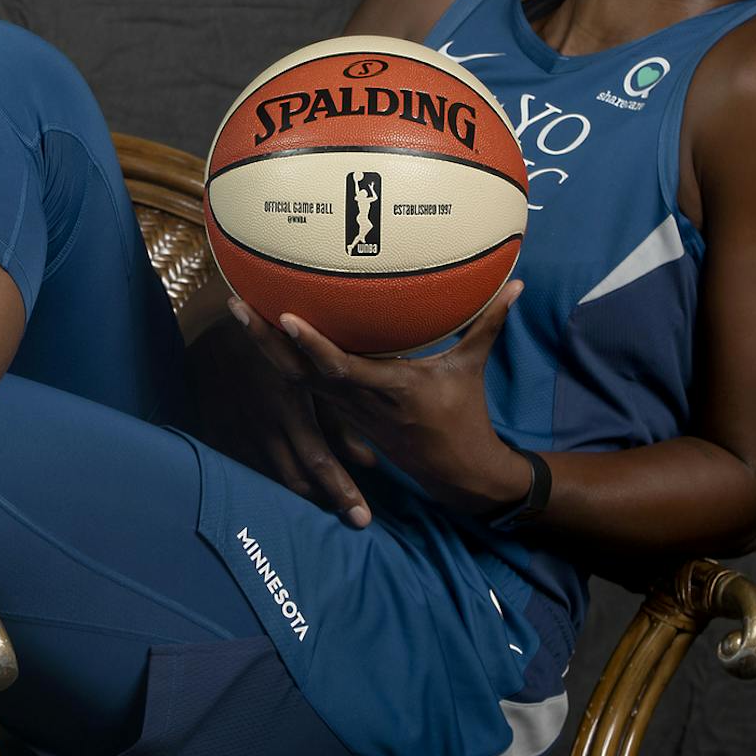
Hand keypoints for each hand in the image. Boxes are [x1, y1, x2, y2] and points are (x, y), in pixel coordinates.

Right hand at [183, 306, 374, 527]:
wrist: (215, 341)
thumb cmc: (276, 351)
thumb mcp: (311, 377)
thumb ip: (339, 420)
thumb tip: (368, 461)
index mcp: (288, 408)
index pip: (319, 461)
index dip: (341, 492)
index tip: (362, 518)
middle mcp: (263, 428)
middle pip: (298, 481)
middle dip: (327, 503)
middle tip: (353, 518)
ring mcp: (239, 438)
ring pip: (275, 484)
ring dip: (303, 499)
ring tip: (329, 506)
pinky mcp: (221, 443)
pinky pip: (251, 476)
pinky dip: (274, 487)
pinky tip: (291, 492)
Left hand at [232, 280, 531, 518]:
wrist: (456, 473)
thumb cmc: (465, 417)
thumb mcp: (471, 368)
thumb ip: (488, 323)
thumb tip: (517, 281)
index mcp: (388, 388)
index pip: (339, 366)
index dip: (310, 345)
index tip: (285, 316)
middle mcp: (357, 399)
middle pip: (299, 372)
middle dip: (266, 340)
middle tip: (237, 302)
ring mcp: (345, 408)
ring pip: (295, 378)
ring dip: (265, 348)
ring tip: (240, 309)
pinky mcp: (341, 412)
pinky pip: (305, 384)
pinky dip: (283, 360)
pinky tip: (264, 335)